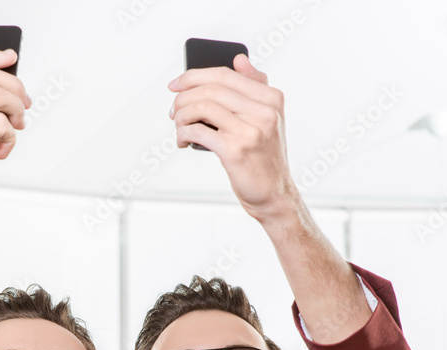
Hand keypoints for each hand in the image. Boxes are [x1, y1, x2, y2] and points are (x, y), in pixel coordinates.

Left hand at [168, 54, 298, 221]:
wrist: (274, 194)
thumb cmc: (264, 156)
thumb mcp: (269, 118)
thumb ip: (256, 87)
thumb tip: (239, 59)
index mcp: (271, 98)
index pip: (225, 74)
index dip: (194, 76)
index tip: (175, 85)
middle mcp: (264, 111)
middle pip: (210, 89)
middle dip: (183, 97)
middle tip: (172, 110)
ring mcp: (250, 130)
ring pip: (201, 107)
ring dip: (181, 115)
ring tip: (178, 126)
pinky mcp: (235, 150)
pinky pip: (198, 131)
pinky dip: (183, 133)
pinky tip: (182, 140)